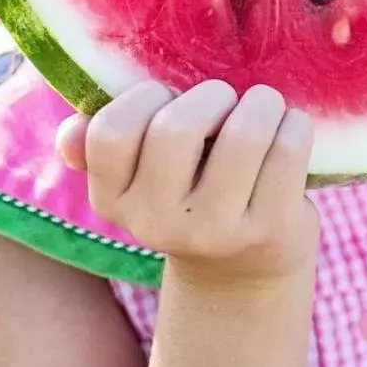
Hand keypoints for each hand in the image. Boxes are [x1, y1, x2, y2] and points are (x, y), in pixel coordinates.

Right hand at [55, 80, 318, 286]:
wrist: (245, 270)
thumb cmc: (192, 196)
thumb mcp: (141, 180)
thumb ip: (102, 149)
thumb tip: (71, 133)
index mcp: (114, 201)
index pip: (111, 132)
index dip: (145, 97)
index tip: (170, 98)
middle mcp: (158, 223)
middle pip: (177, 129)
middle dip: (211, 96)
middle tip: (227, 100)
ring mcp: (216, 231)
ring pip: (243, 135)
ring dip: (262, 104)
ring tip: (265, 107)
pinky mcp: (270, 230)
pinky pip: (287, 150)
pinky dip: (295, 125)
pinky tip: (291, 129)